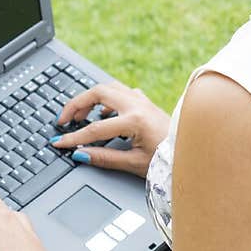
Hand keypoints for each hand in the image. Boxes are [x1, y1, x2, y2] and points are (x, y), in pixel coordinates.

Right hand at [51, 79, 170, 178]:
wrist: (190, 154)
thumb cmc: (167, 160)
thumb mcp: (134, 163)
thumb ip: (105, 158)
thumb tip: (80, 154)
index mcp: (135, 121)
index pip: (95, 128)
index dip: (74, 137)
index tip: (60, 142)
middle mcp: (138, 105)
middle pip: (98, 92)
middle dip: (76, 104)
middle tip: (64, 120)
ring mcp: (142, 100)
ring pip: (109, 87)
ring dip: (90, 97)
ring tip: (79, 115)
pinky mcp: (145, 102)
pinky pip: (121, 91)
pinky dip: (106, 98)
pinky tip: (102, 113)